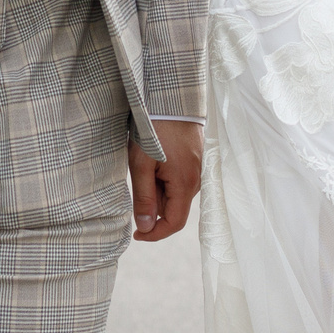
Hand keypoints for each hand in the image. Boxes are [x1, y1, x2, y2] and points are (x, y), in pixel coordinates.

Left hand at [129, 119, 203, 241]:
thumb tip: (145, 227)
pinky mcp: (195, 160)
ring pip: (175, 194)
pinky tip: (153, 160)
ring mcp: (198, 169)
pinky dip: (163, 178)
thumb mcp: (141, 164)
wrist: (172, 98)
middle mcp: (197, 180)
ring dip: (157, 189)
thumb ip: (144, 198)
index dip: (155, 234)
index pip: (174, 223)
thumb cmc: (154, 129)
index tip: (136, 234)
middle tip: (135, 181)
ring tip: (144, 164)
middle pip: (173, 208)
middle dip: (152, 205)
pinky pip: (179, 180)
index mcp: (185, 184)